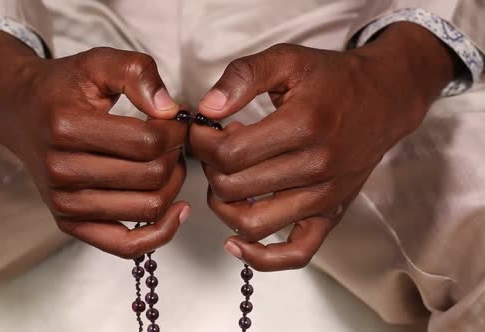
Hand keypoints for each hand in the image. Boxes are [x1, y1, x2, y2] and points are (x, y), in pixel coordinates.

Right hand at [0, 31, 190, 258]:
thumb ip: (136, 73)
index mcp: (67, 127)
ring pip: (148, 208)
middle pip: (151, 176)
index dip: (176, 131)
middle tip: (174, 141)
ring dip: (173, 186)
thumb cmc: (62, 88)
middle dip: (176, 156)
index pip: (148, 141)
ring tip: (167, 162)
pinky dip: (159, 233)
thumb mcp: (97, 62)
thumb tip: (170, 109)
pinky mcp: (69, 223)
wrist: (20, 112)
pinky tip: (176, 210)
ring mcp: (63, 202)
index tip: (178, 121)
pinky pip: (126, 246)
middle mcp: (61, 170)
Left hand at [190, 23, 458, 270]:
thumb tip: (207, 108)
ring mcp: (324, 197)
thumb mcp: (287, 59)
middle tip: (215, 149)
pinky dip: (260, 257)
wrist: (383, 99)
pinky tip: (236, 242)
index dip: (202, 143)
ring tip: (227, 178)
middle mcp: (315, 168)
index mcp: (302, 126)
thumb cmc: (332, 79)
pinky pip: (295, 254)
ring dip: (223, 205)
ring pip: (252, 224)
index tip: (203, 130)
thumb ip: (243, 76)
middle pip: (233, 188)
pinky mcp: (330, 215)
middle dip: (210, 168)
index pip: (228, 154)